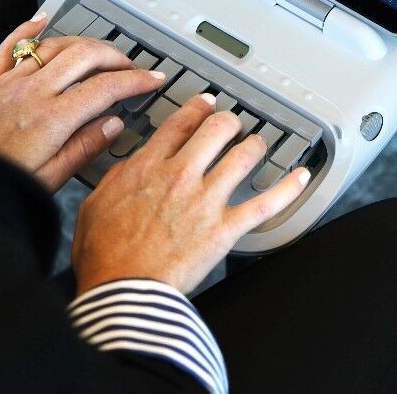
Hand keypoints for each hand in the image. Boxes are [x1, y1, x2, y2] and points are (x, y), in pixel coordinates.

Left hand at [0, 14, 166, 190]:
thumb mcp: (47, 180)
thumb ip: (82, 149)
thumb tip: (112, 126)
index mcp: (51, 121)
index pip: (105, 89)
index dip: (135, 81)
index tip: (152, 80)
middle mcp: (31, 94)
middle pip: (84, 56)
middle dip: (115, 55)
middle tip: (132, 65)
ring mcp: (8, 83)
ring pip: (54, 46)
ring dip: (83, 42)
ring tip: (101, 50)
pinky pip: (10, 45)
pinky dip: (28, 29)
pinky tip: (41, 20)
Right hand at [71, 94, 309, 294]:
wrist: (124, 292)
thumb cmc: (105, 256)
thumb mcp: (95, 205)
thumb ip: (116, 178)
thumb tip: (129, 167)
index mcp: (147, 167)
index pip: (179, 124)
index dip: (196, 108)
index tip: (204, 105)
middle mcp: (180, 175)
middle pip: (216, 129)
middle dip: (228, 121)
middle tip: (232, 123)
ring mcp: (207, 200)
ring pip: (243, 156)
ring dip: (255, 145)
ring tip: (258, 144)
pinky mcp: (226, 228)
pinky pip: (266, 204)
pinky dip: (288, 188)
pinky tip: (301, 177)